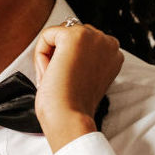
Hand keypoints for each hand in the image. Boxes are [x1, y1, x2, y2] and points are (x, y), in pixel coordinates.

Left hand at [33, 21, 123, 151]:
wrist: (70, 119)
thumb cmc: (74, 108)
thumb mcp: (87, 78)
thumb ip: (84, 60)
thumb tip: (64, 48)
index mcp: (114, 55)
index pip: (84, 44)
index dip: (71, 64)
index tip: (72, 84)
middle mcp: (108, 42)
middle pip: (71, 35)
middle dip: (60, 57)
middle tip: (63, 83)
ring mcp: (93, 37)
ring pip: (58, 35)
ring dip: (50, 57)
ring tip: (57, 79)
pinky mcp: (74, 36)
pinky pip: (47, 36)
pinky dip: (40, 55)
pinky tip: (50, 73)